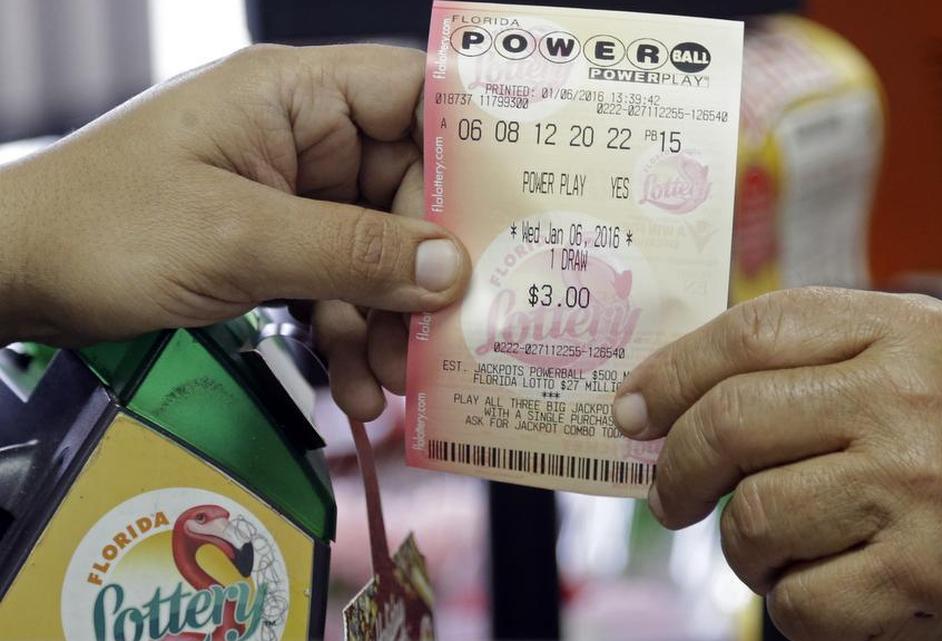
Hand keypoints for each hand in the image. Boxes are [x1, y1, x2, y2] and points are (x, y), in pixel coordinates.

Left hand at [0, 44, 469, 419]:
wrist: (15, 277)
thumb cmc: (102, 227)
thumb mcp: (239, 240)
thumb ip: (352, 253)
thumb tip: (453, 267)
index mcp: (298, 96)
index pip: (416, 95)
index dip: (472, 144)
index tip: (518, 206)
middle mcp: (305, 138)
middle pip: (407, 192)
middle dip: (427, 270)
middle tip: (450, 332)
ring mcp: (290, 195)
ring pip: (377, 251)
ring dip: (389, 319)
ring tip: (392, 380)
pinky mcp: (274, 244)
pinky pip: (338, 284)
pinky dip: (349, 335)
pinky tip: (352, 385)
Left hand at [613, 287, 941, 640]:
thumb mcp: (896, 355)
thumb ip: (795, 358)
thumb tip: (660, 394)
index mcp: (902, 332)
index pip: (753, 334)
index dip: (672, 372)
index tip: (632, 408)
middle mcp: (911, 404)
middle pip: (733, 423)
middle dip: (678, 466)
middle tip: (670, 494)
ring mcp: (917, 492)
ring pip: (754, 517)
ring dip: (743, 542)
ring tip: (778, 540)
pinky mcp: (918, 577)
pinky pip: (794, 598)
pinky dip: (788, 597)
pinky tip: (825, 577)